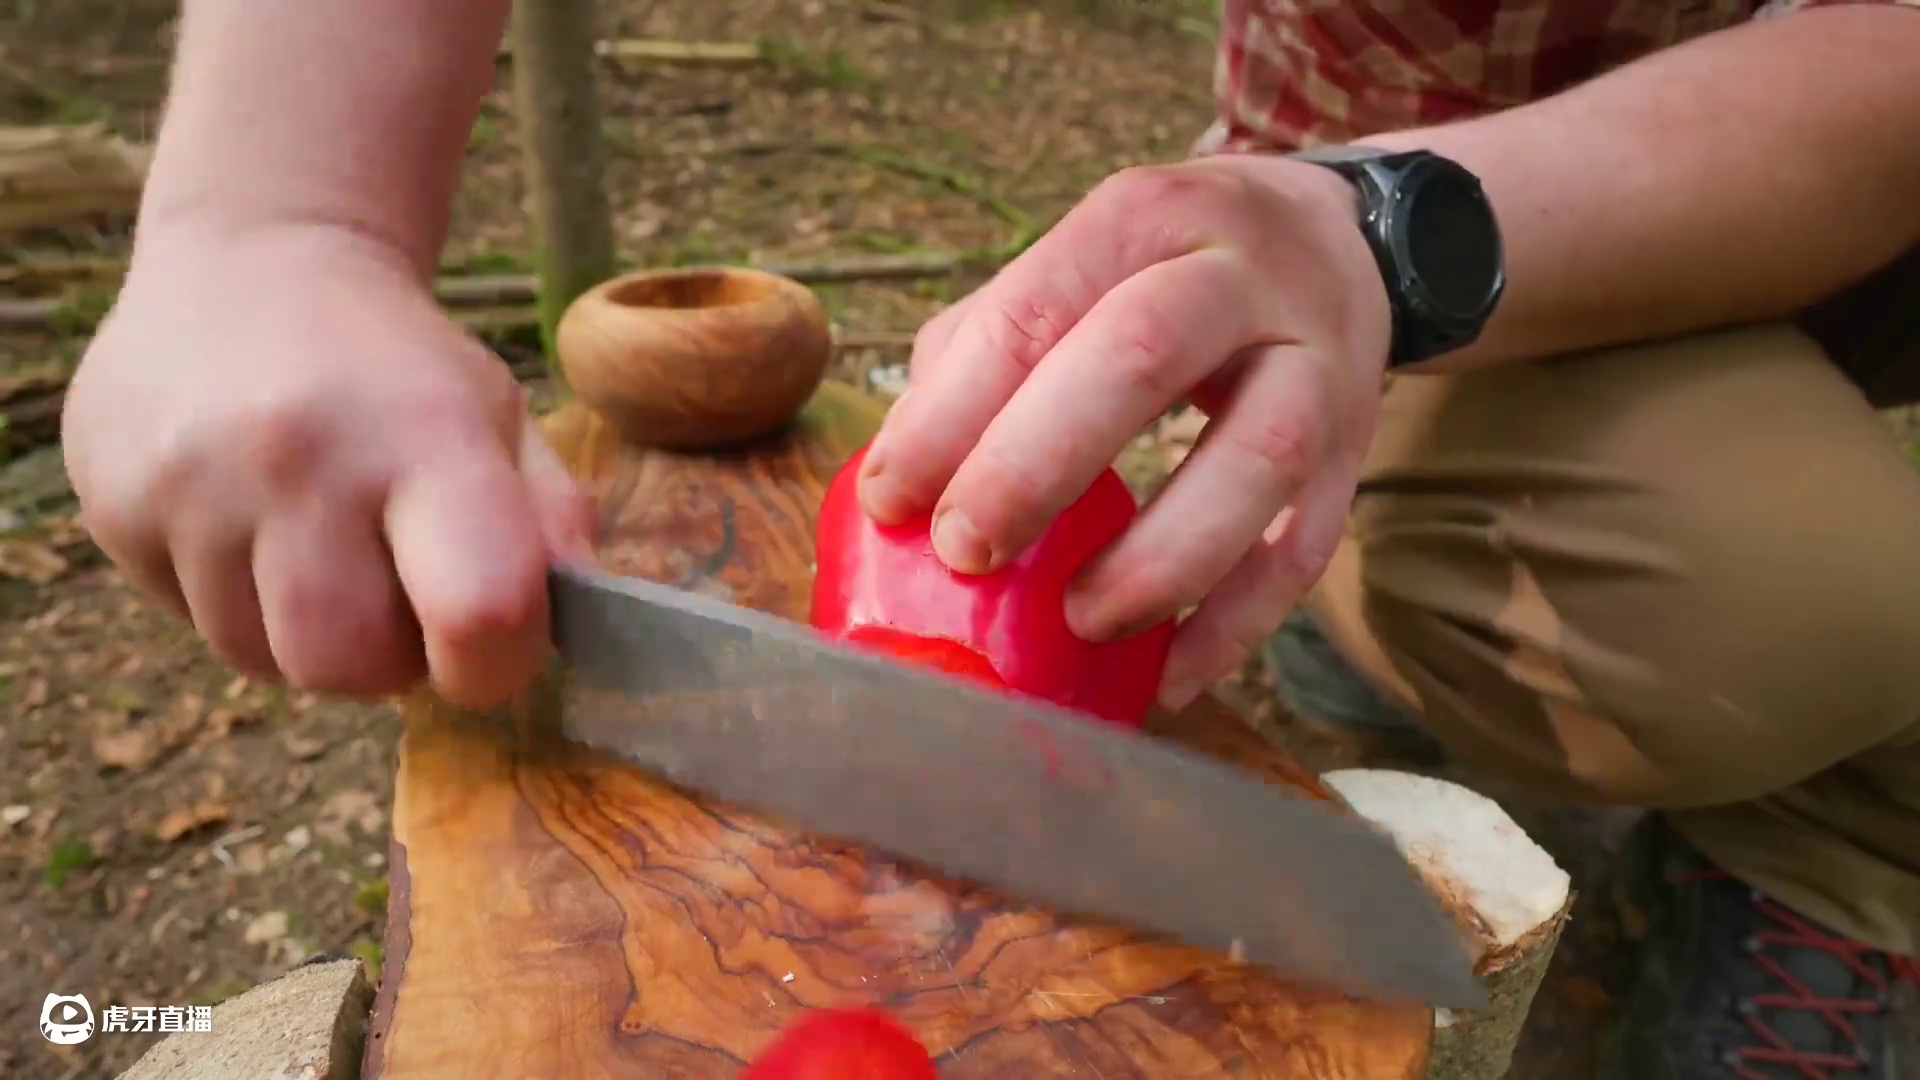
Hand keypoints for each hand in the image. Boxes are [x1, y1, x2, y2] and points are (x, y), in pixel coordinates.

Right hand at [61, 224, 595, 707]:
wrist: (248, 264)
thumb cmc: (399, 367)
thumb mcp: (500, 417)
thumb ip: (551, 522)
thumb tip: (582, 620)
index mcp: (425, 435)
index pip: (480, 611)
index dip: (497, 662)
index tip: (492, 641)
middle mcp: (300, 457)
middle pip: (348, 667)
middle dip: (388, 659)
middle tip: (395, 591)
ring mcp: (191, 482)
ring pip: (262, 660)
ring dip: (305, 635)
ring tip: (319, 546)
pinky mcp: (112, 502)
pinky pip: (188, 621)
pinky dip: (232, 599)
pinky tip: (247, 522)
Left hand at [855, 154, 1391, 709]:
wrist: (1343, 242)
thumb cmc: (1167, 272)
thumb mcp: (1082, 264)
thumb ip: (985, 349)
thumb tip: (899, 477)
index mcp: (1140, 218)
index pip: (1033, 309)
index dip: (952, 413)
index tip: (892, 501)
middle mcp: (1238, 273)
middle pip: (1138, 356)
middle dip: (1035, 466)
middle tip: (966, 554)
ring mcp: (1317, 359)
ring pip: (1258, 455)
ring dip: (1159, 555)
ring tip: (1080, 623)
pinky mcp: (1361, 446)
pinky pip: (1309, 546)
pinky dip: (1237, 623)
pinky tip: (1168, 676)